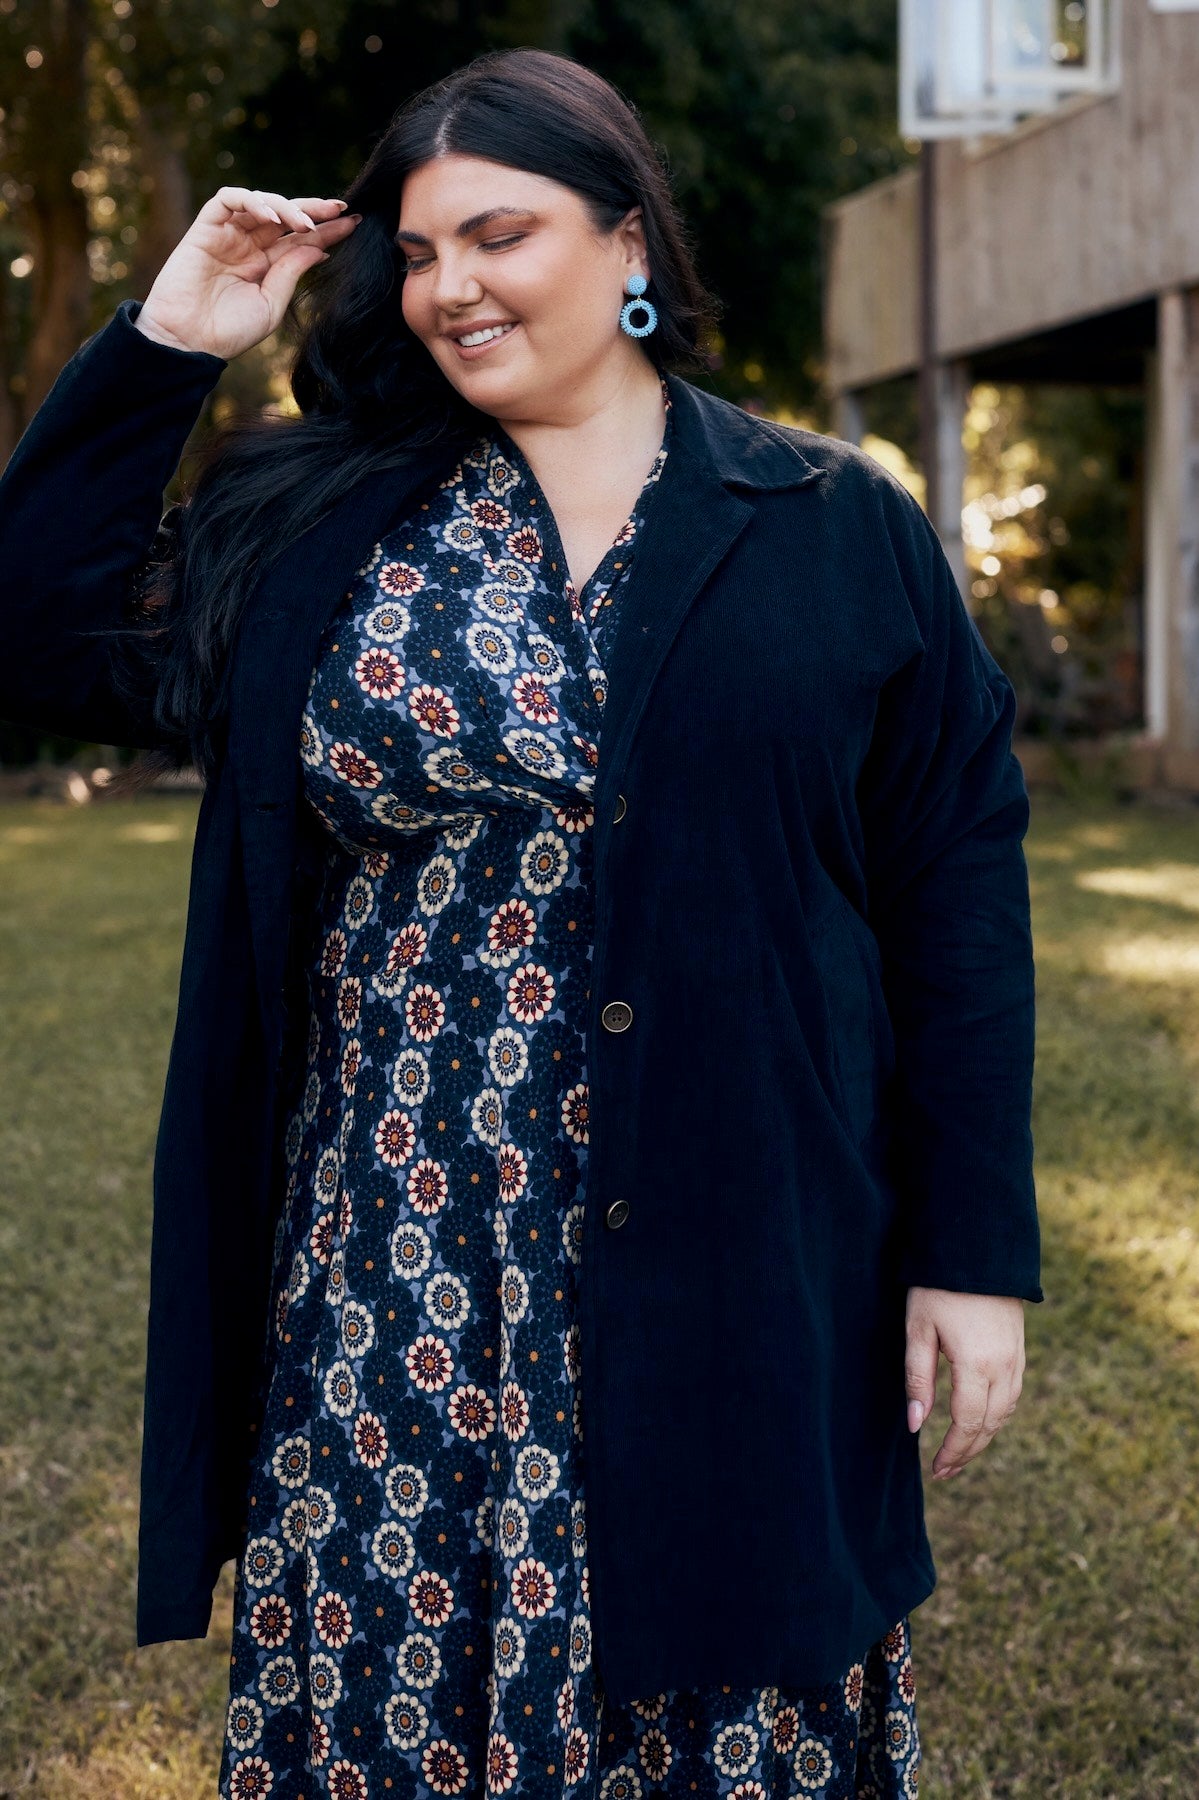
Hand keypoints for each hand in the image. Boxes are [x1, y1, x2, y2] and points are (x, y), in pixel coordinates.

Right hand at [134, 186, 362, 361]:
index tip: (354, 223)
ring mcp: (228, 235)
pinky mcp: (205, 228)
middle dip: (314, 209)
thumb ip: (292, 272)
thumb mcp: (271, 304)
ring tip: (305, 223)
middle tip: (339, 210)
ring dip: (286, 207)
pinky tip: (271, 216)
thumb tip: (321, 248)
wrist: (189, 341)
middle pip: (286, 216)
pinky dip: (251, 201)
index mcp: (267, 265)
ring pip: (261, 203)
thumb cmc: (229, 331)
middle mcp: (249, 246)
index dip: (327, 229)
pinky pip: (228, 200)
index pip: (301, 240)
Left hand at [904, 1286, 1024, 1478]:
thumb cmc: (938, 1287)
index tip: (936, 1470)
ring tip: (961, 1452)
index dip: (953, 1451)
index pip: (968, 1423)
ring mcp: (1016, 1358)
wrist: (977, 1249)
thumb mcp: (918, 1330)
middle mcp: (1004, 1367)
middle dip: (968, 1451)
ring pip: (1006, 1412)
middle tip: (945, 1472)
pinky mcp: (1019, 1348)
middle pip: (990, 1425)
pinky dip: (997, 1415)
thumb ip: (918, 1379)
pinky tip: (981, 1421)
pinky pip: (1013, 1394)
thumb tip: (915, 1425)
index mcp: (977, 1365)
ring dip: (984, 1436)